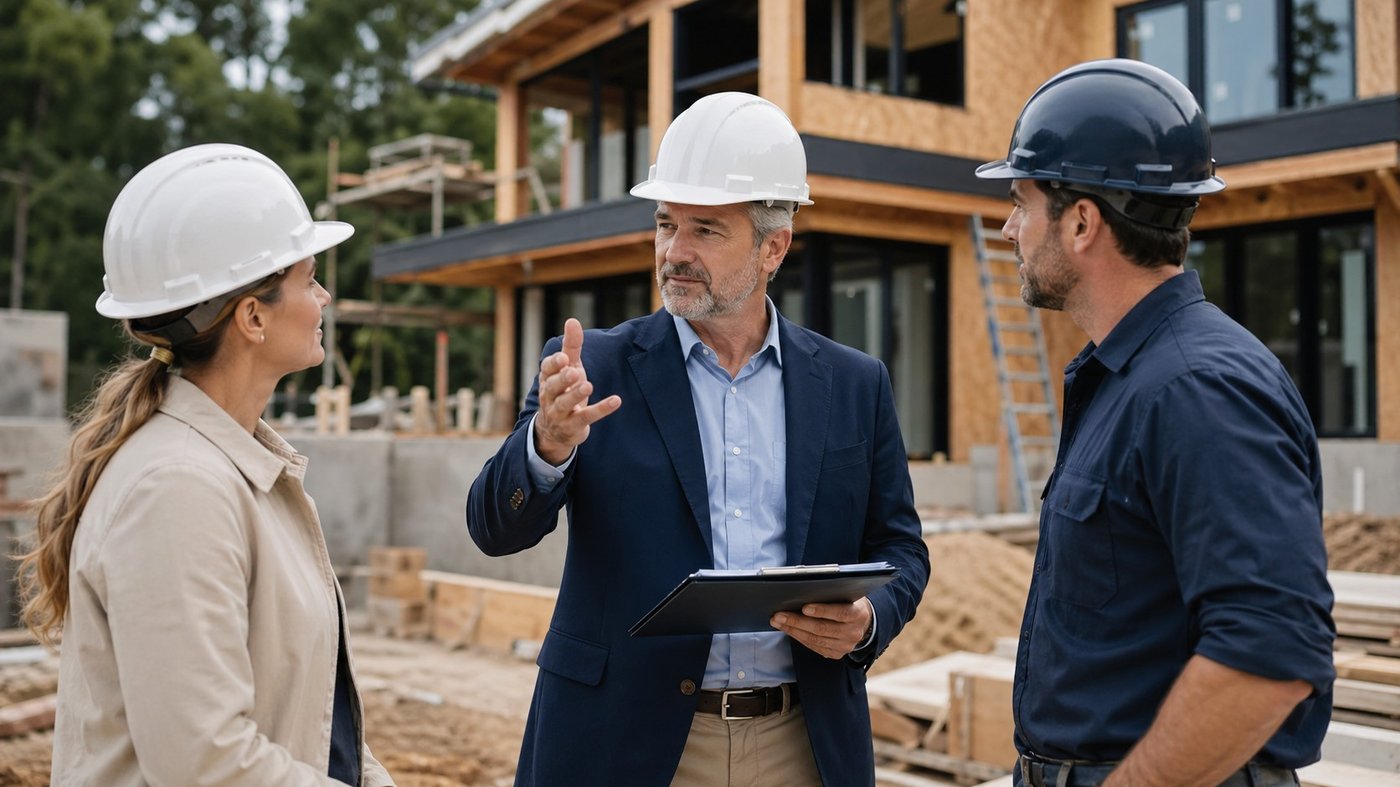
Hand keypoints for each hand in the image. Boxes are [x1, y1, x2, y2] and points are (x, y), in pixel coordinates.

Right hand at [534, 318, 620, 464]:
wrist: (555, 431)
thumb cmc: (563, 391)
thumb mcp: (568, 368)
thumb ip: (571, 346)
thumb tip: (572, 320)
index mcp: (548, 380)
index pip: (547, 369)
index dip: (554, 364)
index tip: (564, 357)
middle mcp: (550, 396)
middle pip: (553, 387)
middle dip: (562, 379)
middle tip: (573, 372)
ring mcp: (560, 413)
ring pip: (565, 403)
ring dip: (576, 394)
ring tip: (588, 385)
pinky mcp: (574, 426)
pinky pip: (586, 417)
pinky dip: (601, 409)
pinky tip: (615, 401)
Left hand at [770, 597, 872, 659]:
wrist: (863, 623)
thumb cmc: (849, 602)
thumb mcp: (847, 594)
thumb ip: (831, 593)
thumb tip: (803, 590)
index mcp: (859, 614)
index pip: (841, 613)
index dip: (822, 610)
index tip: (804, 607)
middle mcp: (853, 633)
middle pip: (822, 628)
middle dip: (798, 621)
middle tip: (779, 615)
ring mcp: (845, 646)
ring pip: (815, 639)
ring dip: (793, 630)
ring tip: (777, 621)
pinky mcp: (836, 654)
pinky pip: (814, 646)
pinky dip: (798, 637)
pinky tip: (787, 629)